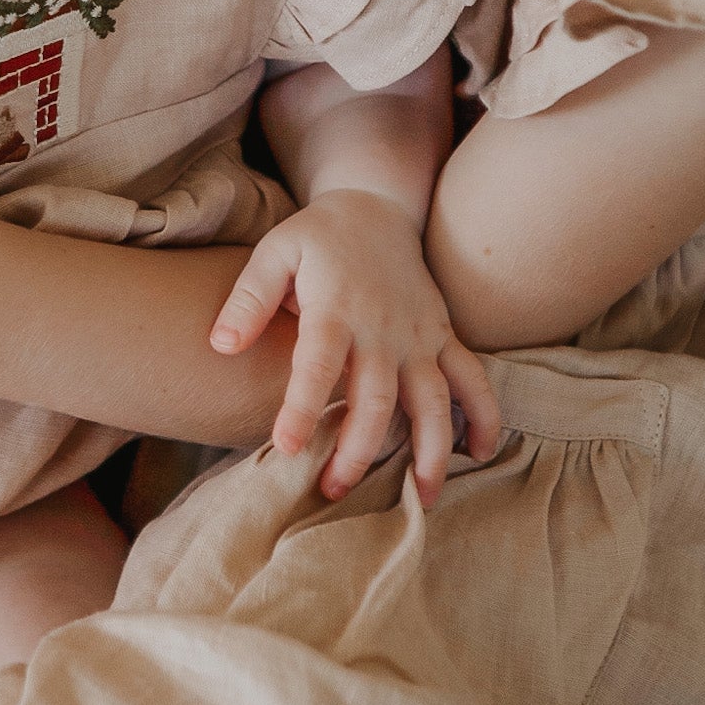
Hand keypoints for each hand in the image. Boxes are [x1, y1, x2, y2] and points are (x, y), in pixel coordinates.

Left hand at [209, 190, 499, 506]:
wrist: (375, 206)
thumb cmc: (317, 237)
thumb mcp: (274, 252)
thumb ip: (248, 299)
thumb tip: (221, 345)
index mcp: (335, 308)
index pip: (318, 364)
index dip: (303, 407)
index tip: (287, 448)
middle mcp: (383, 327)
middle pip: (377, 397)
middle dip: (358, 450)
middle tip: (333, 490)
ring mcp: (419, 334)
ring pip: (434, 398)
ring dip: (431, 449)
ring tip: (422, 497)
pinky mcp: (443, 335)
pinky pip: (472, 377)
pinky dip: (483, 414)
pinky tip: (481, 452)